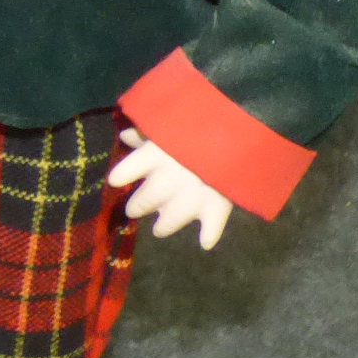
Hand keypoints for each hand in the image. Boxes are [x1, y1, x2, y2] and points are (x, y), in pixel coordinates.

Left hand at [108, 127, 231, 250]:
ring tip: (159, 230)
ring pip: (173, 217)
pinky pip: (212, 225)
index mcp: (155, 154)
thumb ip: (147, 130)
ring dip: (165, 225)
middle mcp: (170, 178)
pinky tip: (205, 242)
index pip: (127, 171)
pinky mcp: (219, 204)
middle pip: (148, 198)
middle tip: (134, 211)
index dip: (121, 176)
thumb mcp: (169, 117)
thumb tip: (126, 137)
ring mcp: (194, 195)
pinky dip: (209, 234)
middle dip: (140, 205)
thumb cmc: (199, 115)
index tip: (115, 181)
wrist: (242, 122)